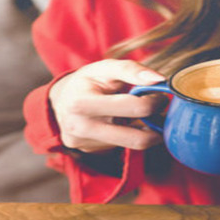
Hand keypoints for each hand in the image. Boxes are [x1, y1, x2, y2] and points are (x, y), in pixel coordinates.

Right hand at [49, 59, 168, 152]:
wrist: (59, 102)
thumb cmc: (86, 82)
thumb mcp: (104, 68)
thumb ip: (131, 70)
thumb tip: (159, 79)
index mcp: (83, 102)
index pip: (134, 108)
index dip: (155, 102)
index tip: (160, 96)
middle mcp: (82, 128)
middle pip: (138, 139)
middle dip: (156, 125)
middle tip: (159, 111)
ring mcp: (85, 143)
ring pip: (132, 144)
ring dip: (145, 131)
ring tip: (140, 115)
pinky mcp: (89, 151)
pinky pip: (121, 147)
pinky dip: (130, 135)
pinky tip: (123, 123)